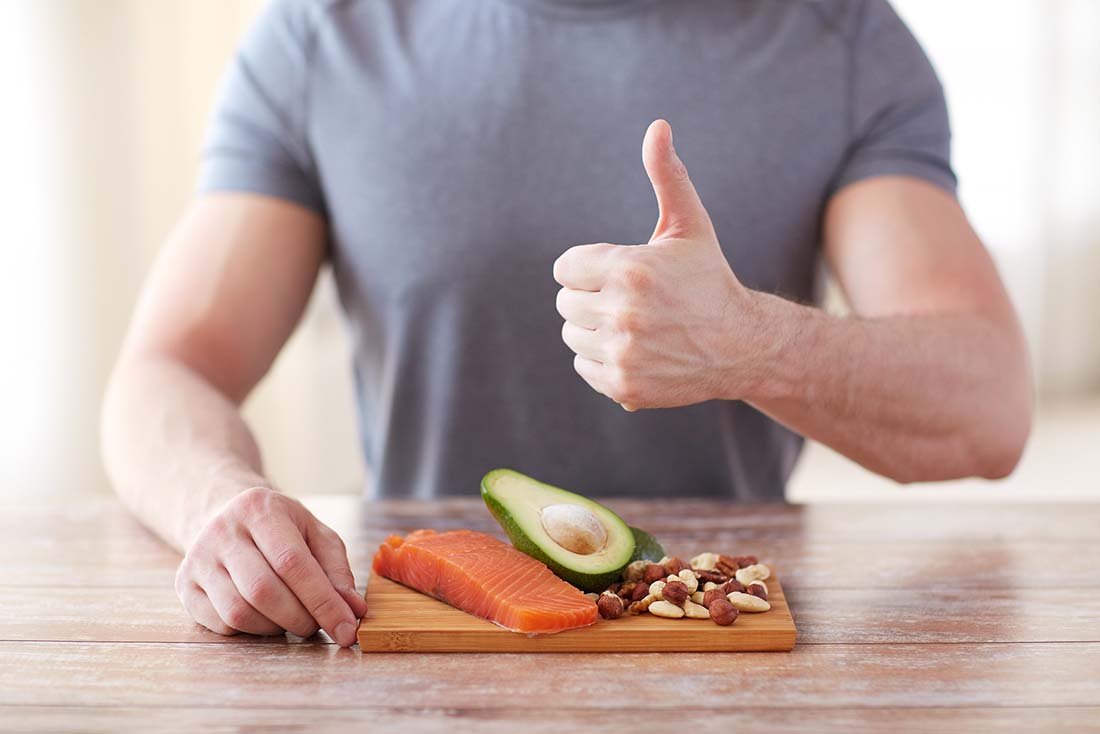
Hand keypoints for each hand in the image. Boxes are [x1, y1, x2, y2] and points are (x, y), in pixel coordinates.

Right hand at [175, 487, 367, 646]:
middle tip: (318, 626)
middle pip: (263, 590)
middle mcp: (223, 531)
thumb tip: (354, 611)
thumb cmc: (280, 528)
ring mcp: (198, 558)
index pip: (292, 562)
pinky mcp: (184, 584)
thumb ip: (337, 571)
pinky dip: (250, 630)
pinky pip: (220, 624)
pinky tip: (264, 617)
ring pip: (239, 611)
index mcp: (260, 510)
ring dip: (275, 628)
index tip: (346, 629)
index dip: (322, 601)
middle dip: (300, 618)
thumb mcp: (315, 535)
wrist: (225, 513)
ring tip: (292, 619)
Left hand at [553, 119, 761, 410]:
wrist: (741, 345)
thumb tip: (657, 125)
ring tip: (635, 324)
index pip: (565, 268)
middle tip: (632, 300)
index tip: (620, 272)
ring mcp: (623, 354)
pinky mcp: (623, 386)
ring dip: (595, 328)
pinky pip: (583, 365)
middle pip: (565, 302)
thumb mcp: (689, 225)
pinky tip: (637, 349)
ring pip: (572, 334)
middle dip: (593, 297)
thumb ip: (666, 175)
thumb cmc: (708, 279)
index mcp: (630, 270)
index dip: (590, 268)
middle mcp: (623, 314)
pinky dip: (602, 359)